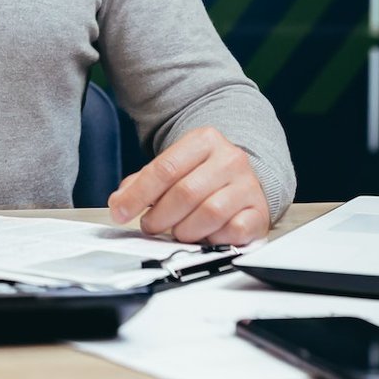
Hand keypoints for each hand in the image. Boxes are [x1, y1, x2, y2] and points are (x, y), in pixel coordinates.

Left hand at [107, 126, 271, 244]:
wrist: (243, 177)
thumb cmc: (203, 174)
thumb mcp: (173, 167)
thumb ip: (143, 182)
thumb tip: (120, 202)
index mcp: (204, 141)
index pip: (164, 169)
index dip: (138, 195)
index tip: (120, 212)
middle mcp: (230, 159)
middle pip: (185, 193)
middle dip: (160, 217)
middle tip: (150, 225)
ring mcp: (248, 185)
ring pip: (209, 213)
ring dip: (185, 229)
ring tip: (178, 230)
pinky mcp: (259, 211)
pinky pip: (233, 231)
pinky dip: (214, 238)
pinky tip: (206, 234)